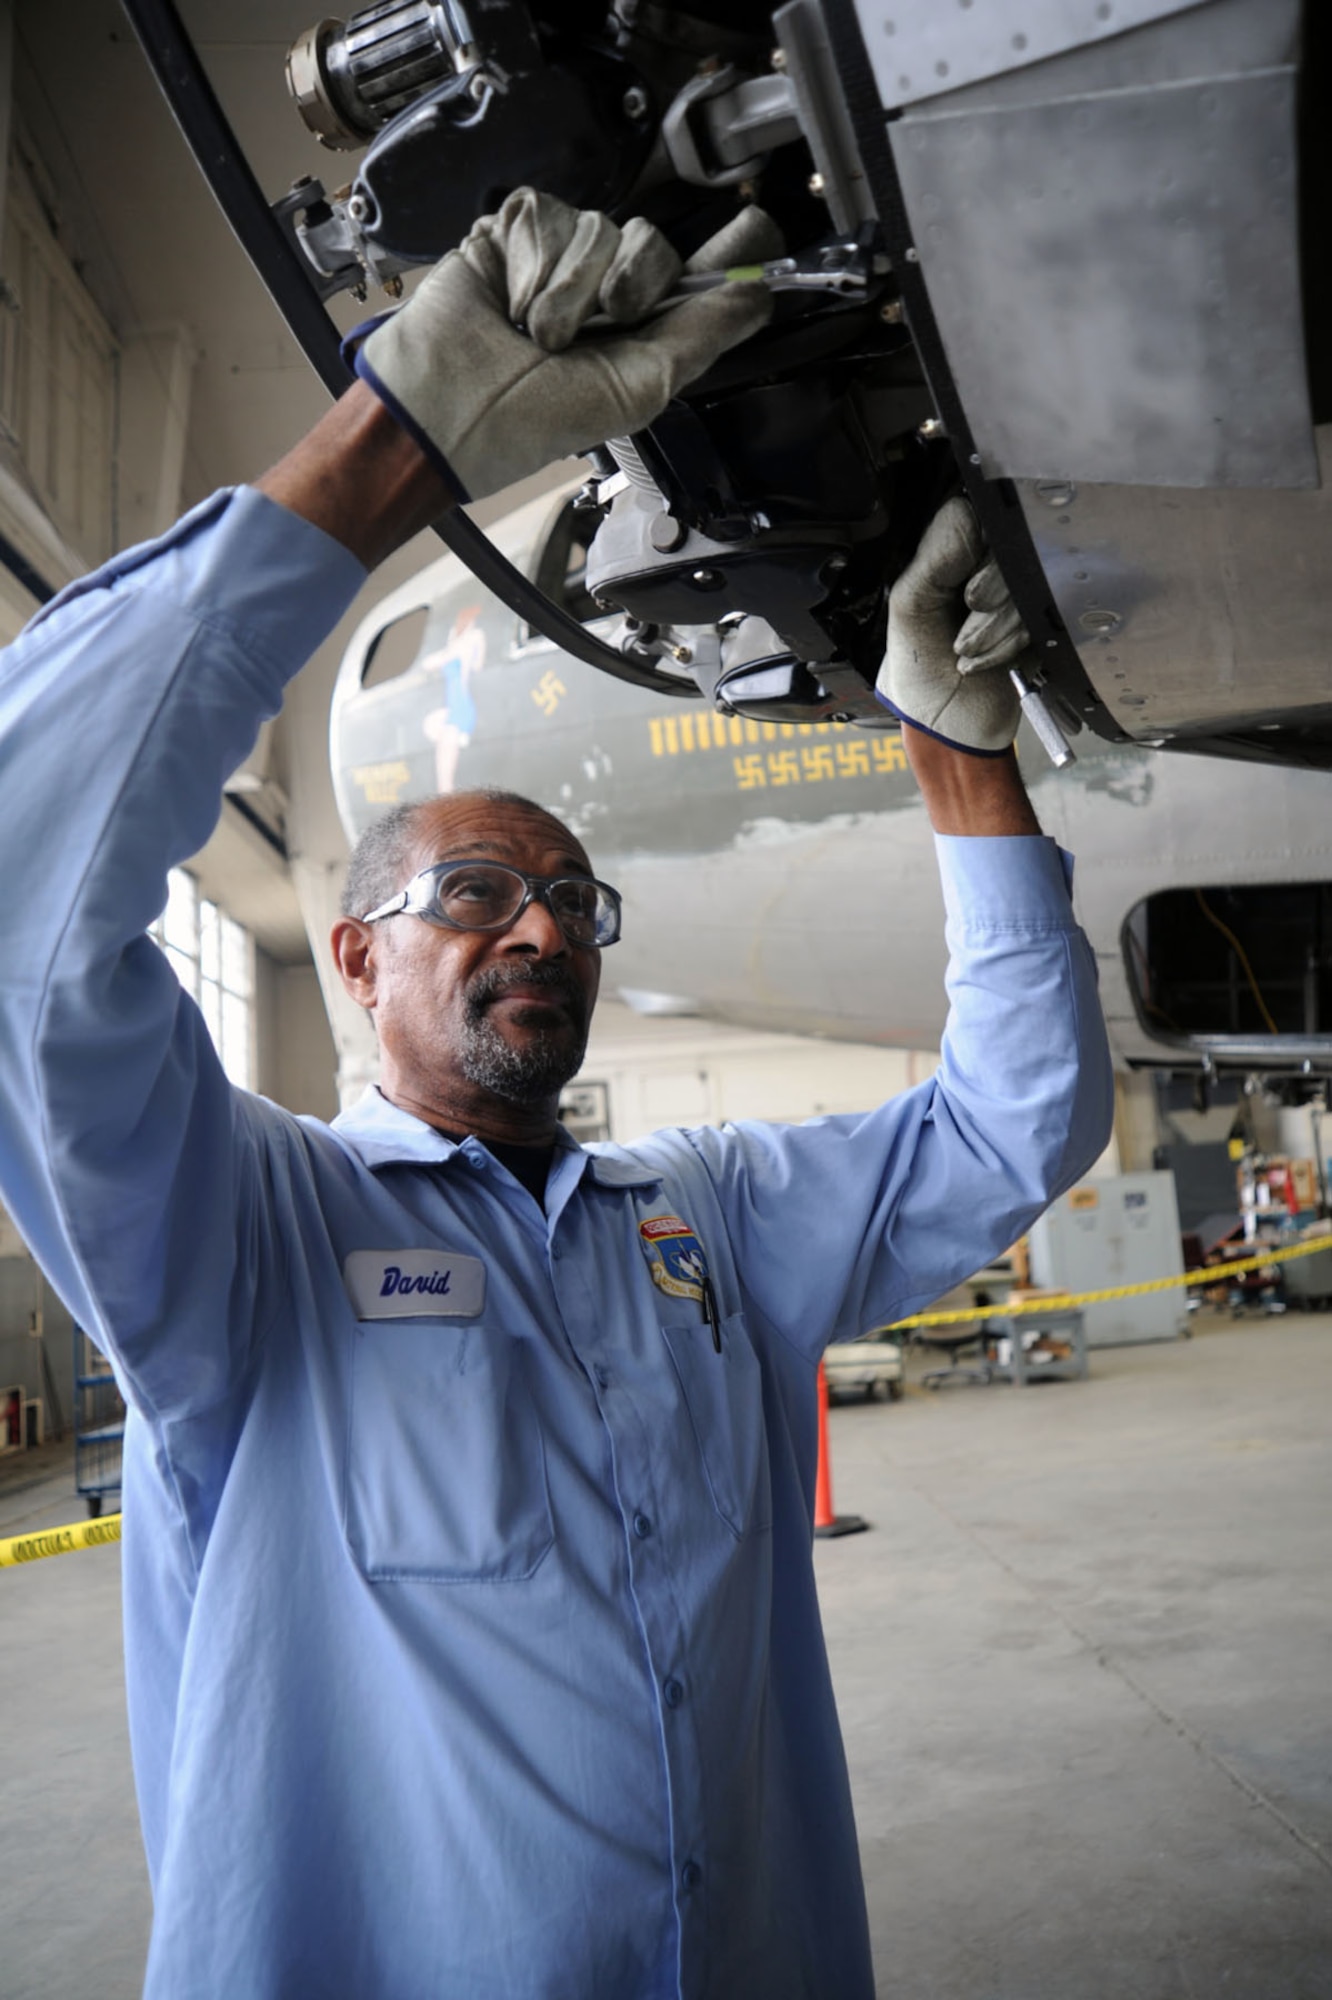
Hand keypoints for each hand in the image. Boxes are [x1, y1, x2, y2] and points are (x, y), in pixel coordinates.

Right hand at [355, 188, 772, 502]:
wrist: (449, 409)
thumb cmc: (531, 421)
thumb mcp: (637, 389)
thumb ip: (699, 337)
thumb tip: (759, 296)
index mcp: (642, 329)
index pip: (700, 273)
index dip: (732, 252)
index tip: (761, 231)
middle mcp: (606, 284)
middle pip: (655, 241)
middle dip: (629, 287)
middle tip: (591, 332)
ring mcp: (560, 253)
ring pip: (600, 227)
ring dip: (570, 290)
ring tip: (537, 333)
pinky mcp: (515, 228)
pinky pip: (547, 215)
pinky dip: (533, 266)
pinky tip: (511, 302)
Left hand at [875, 497, 1029, 755]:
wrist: (949, 729)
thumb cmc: (917, 672)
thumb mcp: (910, 608)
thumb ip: (934, 557)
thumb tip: (967, 511)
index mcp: (944, 553)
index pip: (981, 517)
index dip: (983, 552)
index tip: (968, 592)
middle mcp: (980, 565)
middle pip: (1014, 549)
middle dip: (992, 596)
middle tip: (966, 623)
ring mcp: (1012, 592)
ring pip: (1031, 584)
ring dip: (998, 627)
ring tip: (966, 652)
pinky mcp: (1036, 619)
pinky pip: (1045, 614)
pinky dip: (1014, 643)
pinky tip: (987, 661)